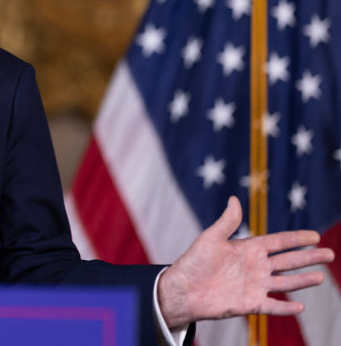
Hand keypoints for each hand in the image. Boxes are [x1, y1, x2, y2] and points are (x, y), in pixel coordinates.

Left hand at [157, 195, 334, 330]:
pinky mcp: (250, 304)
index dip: (296, 239)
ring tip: (321, 276)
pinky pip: (272, 306)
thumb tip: (234, 198)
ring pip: (285, 283)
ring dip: (303, 280)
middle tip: (329, 254)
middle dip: (308, 257)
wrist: (182, 289)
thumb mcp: (210, 238)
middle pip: (288, 261)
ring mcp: (255, 286)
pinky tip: (300, 308)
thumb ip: (227, 222)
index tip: (315, 236)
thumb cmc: (193, 262)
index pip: (278, 242)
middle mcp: (255, 267)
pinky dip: (285, 308)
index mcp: (248, 249)